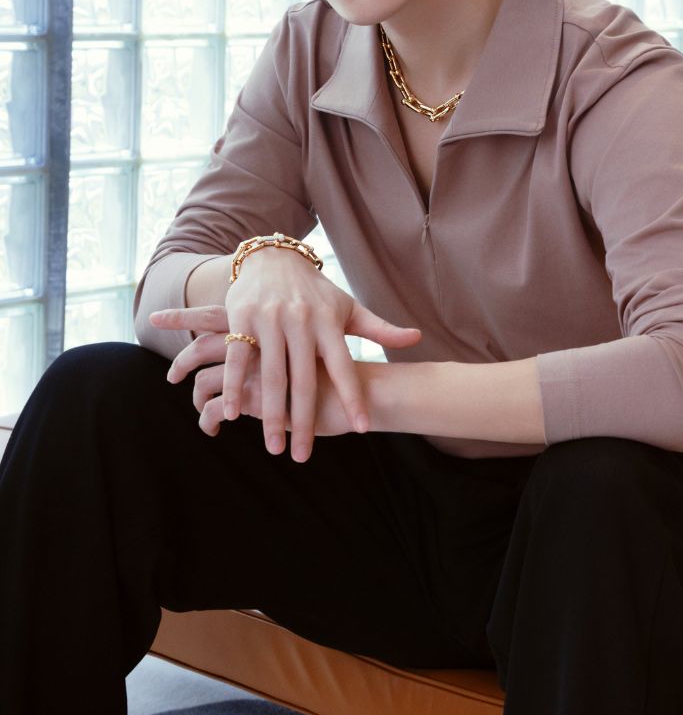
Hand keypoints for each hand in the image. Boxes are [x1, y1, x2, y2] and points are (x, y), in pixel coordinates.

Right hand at [151, 256, 420, 461]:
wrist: (274, 257)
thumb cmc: (315, 292)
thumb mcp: (348, 307)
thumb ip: (380, 328)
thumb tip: (417, 337)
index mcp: (329, 323)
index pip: (345, 367)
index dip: (354, 397)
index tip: (362, 428)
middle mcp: (301, 322)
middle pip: (305, 380)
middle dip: (305, 421)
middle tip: (303, 457)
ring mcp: (271, 320)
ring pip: (272, 375)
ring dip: (271, 414)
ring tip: (275, 447)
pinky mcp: (242, 318)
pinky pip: (238, 359)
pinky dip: (234, 386)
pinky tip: (234, 414)